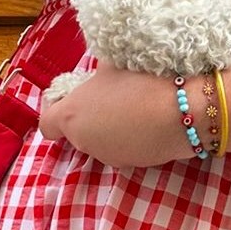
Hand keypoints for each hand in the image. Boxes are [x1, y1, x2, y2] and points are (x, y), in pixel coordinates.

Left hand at [37, 61, 193, 167]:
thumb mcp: (112, 65)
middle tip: (109, 95)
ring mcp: (108, 156)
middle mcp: (83, 141)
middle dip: (88, 115)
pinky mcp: (132, 164)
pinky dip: (129, 136)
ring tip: (133, 106)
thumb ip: (96, 76)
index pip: (47, 124)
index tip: (70, 96)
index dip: (55, 109)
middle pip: (76, 130)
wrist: (183, 110)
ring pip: (100, 140)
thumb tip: (97, 78)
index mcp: (71, 115)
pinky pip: (122, 147)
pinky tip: (147, 120)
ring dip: (109, 126)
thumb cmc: (141, 80)